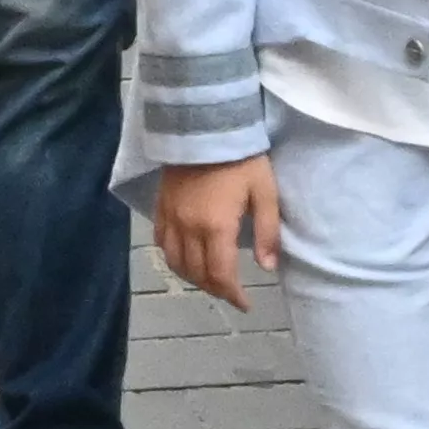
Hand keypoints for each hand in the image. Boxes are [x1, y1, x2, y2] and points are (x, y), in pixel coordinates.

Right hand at [154, 158, 284, 310]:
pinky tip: (185, 256)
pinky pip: (160, 241)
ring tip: (209, 279)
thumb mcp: (265, 192)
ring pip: (175, 262)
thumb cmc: (242, 159)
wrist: (205, 125)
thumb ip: (267, 232)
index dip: (233, 296)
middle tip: (231, 293)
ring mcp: (171, 217)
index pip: (221, 276)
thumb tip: (267, 268)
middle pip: (197, 274)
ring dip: (192, 277)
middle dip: (215, 289)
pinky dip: (172, 257)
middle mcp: (189, 228)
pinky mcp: (160, 205)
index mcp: (217, 227)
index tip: (245, 304)